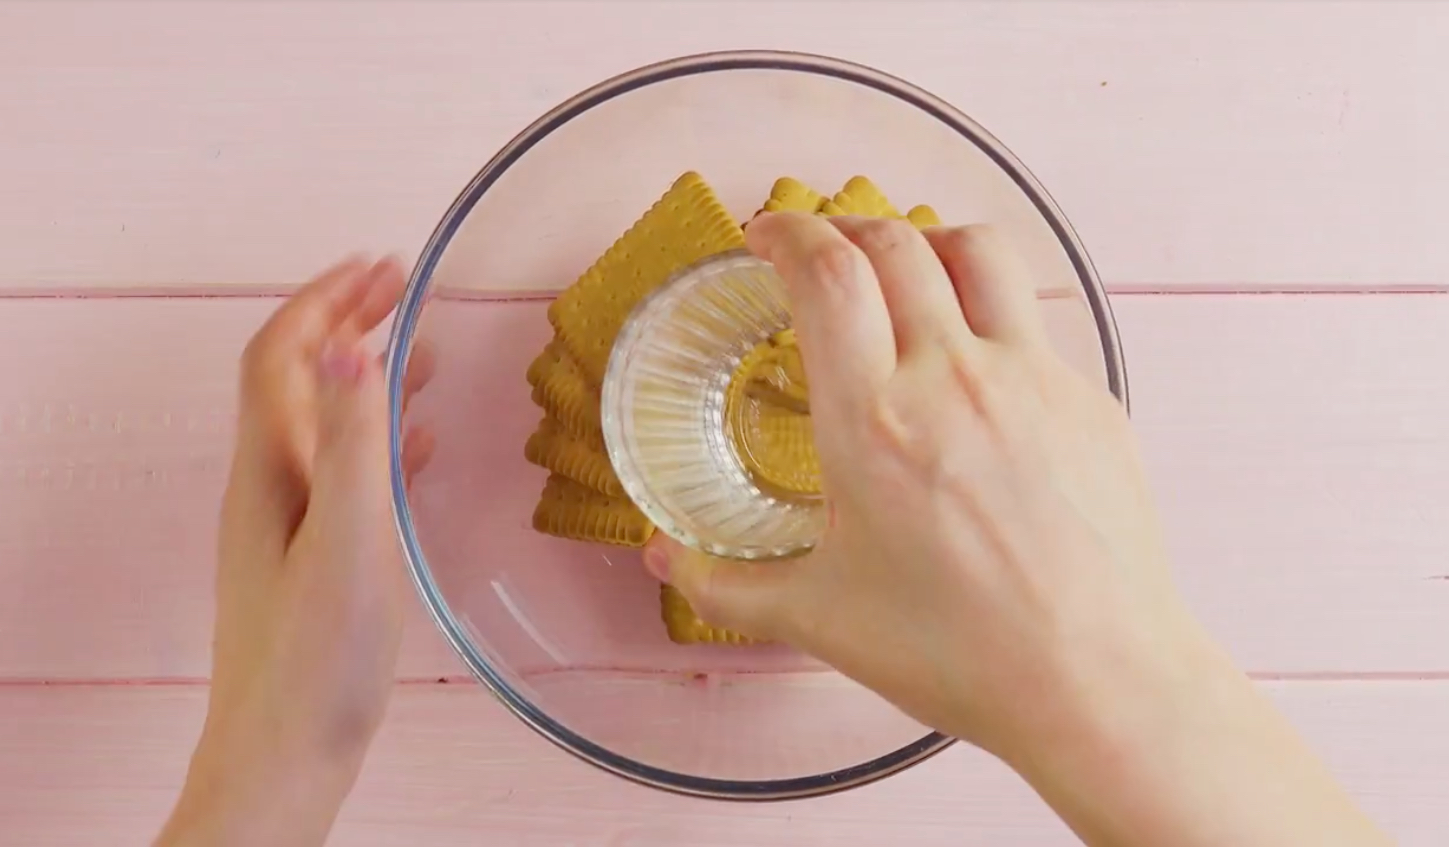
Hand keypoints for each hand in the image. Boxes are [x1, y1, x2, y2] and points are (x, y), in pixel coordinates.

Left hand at [156, 257, 434, 846]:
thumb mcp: (347, 539)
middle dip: (346, 321)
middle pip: (301, 378)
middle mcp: (273, 485)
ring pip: (328, 423)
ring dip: (368, 376)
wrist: (288, 753)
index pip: (283, 354)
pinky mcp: (318, 558)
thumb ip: (351, 441)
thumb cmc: (319, 656)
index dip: (326, 299)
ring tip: (424, 347)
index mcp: (272, 469)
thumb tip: (348, 343)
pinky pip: (350, 474)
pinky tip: (419, 446)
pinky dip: (382, 439)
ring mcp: (293, 522)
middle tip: (402, 284)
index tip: (381, 264)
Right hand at [643, 214, 1388, 846]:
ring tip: (904, 266)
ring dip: (928, 240)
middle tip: (820, 248)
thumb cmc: (957, 652)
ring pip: (979, 252)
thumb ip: (726, 583)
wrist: (1097, 681)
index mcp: (873, 421)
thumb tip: (664, 558)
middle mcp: (953, 377)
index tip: (766, 232)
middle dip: (845, 226)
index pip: (826, 270)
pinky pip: (1032, 321)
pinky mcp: (1089, 400)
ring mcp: (1032, 380)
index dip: (787, 231)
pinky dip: (989, 311)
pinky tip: (974, 362)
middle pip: (895, 241)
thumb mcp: (819, 618)